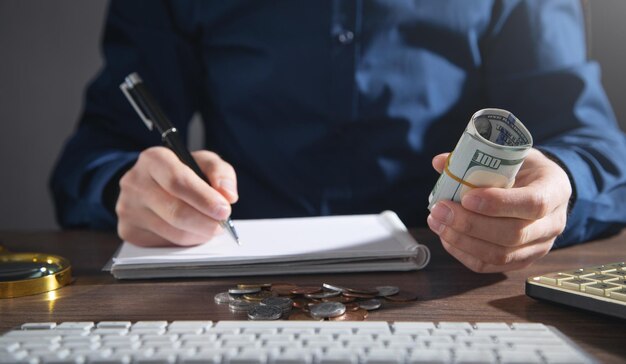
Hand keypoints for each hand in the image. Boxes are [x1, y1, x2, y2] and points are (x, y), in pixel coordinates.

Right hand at [116, 147, 237, 246]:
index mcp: (153, 159)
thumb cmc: (181, 172)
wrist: (148, 184)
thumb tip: (228, 195)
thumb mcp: (202, 162)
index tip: (225, 210)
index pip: (178, 182)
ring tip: (210, 227)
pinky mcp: (128, 231)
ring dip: (199, 234)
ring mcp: (128, 208)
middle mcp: (135, 183)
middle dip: (206, 222)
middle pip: (176, 211)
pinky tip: (192, 231)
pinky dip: (185, 242)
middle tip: (222, 225)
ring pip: (173, 232)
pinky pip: (165, 244)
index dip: (205, 199)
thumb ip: (220, 173)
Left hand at [427, 148, 571, 271]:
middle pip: (513, 234)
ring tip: (437, 222)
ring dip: (461, 240)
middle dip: (470, 224)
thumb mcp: (510, 154)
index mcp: (555, 190)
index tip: (466, 198)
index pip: (533, 203)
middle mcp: (552, 224)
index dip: (498, 204)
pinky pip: (489, 266)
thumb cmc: (525, 169)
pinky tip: (446, 237)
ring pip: (500, 255)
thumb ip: (478, 157)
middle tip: (440, 209)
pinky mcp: (521, 261)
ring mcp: (538, 247)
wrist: (543, 190)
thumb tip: (439, 162)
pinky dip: (463, 253)